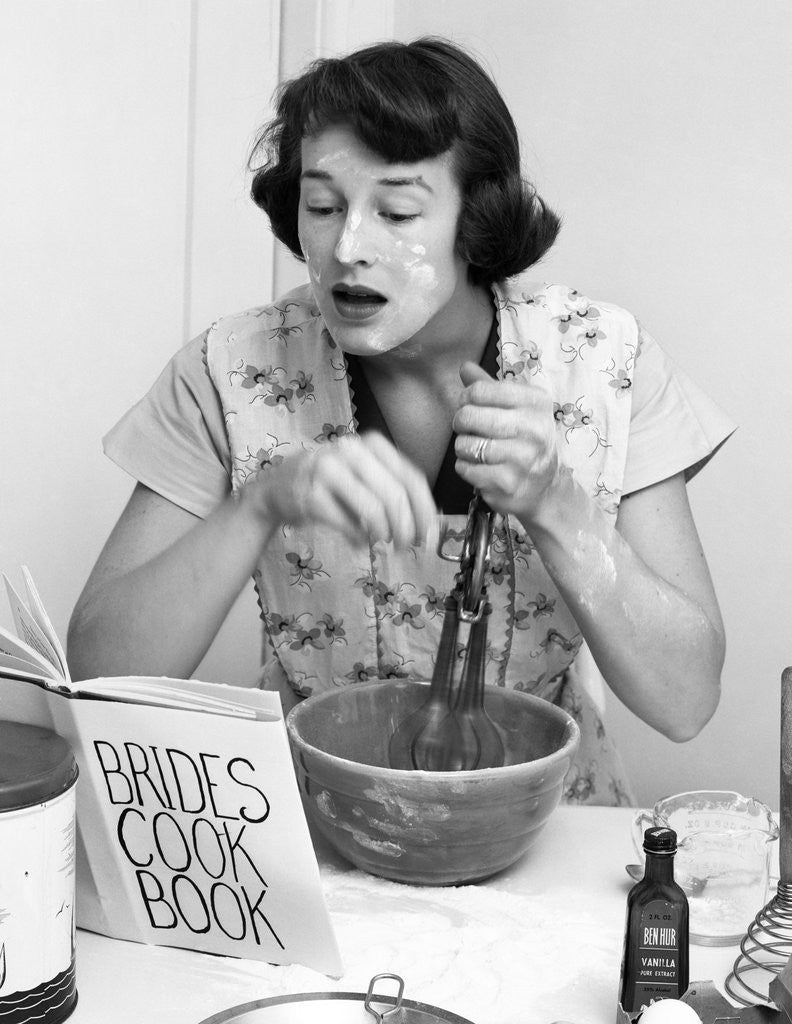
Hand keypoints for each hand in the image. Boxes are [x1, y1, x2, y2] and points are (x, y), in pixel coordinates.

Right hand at [241, 430, 436, 547]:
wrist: (279, 486)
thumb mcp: (365, 475)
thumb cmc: (331, 483)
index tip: (429, 537)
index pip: (412, 478)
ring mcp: (329, 470)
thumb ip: (394, 491)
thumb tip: (427, 526)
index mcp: (373, 444)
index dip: (426, 511)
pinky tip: (357, 541)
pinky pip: (348, 524)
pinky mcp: (311, 495)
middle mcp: (352, 451)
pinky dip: (358, 539)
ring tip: (381, 543)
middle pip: (395, 496)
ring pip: (374, 510)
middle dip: (407, 529)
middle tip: (406, 546)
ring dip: (384, 535)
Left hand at [453, 361, 563, 523]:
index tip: (470, 405)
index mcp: (535, 402)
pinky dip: (465, 468)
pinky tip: (480, 467)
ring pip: (465, 445)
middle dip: (461, 423)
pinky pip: (465, 469)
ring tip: (476, 450)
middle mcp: (533, 429)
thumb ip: (488, 386)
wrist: (545, 487)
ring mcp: (522, 459)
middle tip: (468, 429)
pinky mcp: (507, 483)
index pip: (480, 390)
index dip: (466, 397)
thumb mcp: (516, 408)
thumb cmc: (525, 441)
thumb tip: (464, 366)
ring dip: (463, 448)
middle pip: (469, 416)